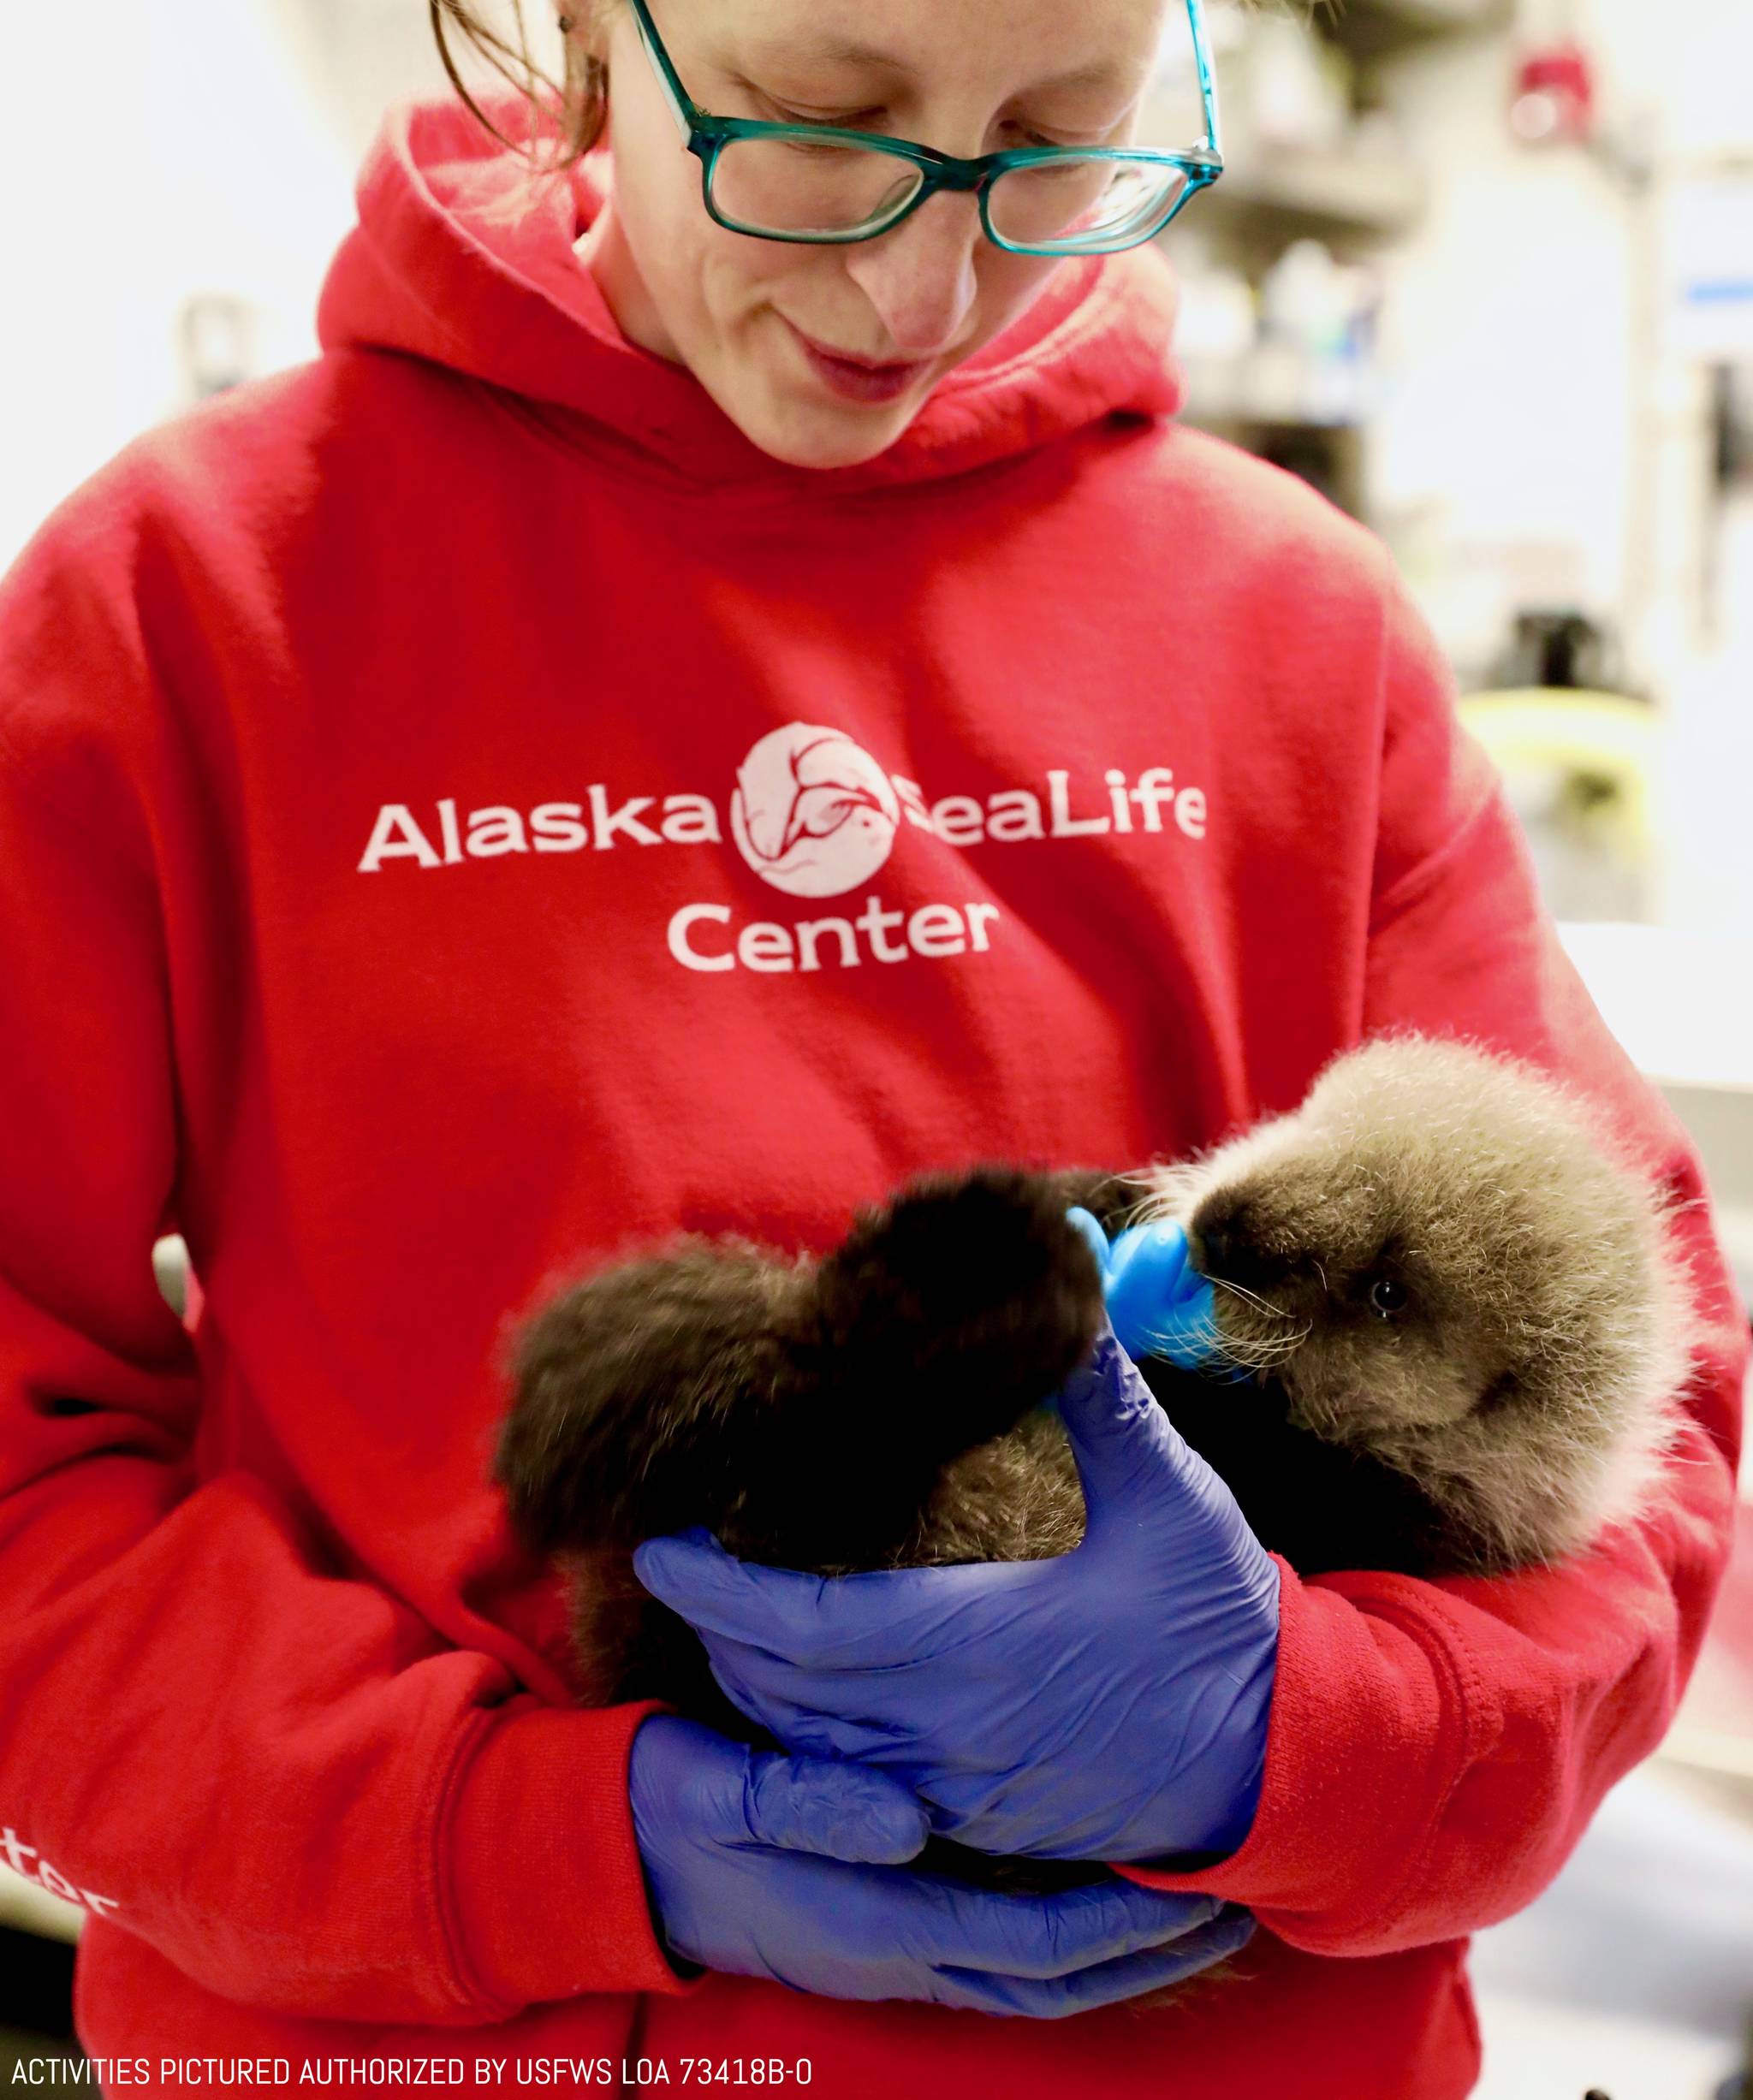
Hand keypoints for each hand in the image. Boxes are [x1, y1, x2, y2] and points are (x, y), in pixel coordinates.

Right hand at [628, 1714, 1256, 2016]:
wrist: (623, 1855)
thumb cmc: (677, 1809)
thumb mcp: (725, 1789)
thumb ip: (805, 1800)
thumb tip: (905, 1819)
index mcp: (875, 1920)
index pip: (1028, 1938)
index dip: (1116, 1921)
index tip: (1191, 1882)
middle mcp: (900, 1953)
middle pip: (1054, 1977)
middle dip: (1145, 1950)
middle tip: (1233, 1902)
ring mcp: (895, 1952)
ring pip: (1035, 1977)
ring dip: (1116, 1952)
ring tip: (1191, 1903)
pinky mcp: (887, 1931)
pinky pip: (1000, 1952)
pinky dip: (1064, 1937)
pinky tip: (1095, 1888)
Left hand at [635, 1321, 1280, 1864]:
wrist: (1283, 1762)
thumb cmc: (1221, 1623)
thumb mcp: (1170, 1496)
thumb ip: (1103, 1393)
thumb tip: (1075, 1266)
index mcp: (981, 1645)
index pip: (805, 1627)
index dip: (718, 1589)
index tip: (658, 1546)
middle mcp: (950, 1731)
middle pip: (783, 1693)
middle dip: (718, 1633)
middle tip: (681, 1570)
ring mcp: (959, 1791)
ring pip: (810, 1752)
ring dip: (756, 1689)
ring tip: (730, 1621)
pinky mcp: (978, 1823)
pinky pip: (858, 1791)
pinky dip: (809, 1743)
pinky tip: (809, 1695)